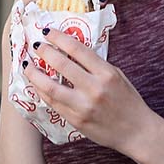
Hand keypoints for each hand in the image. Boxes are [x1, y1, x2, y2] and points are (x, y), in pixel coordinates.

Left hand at [24, 28, 153, 150]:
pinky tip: (36, 85)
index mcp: (106, 73)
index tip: (48, 32)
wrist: (136, 131)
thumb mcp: (117, 76)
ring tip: (27, 66)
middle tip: (36, 46)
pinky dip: (41, 92)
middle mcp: (94, 88)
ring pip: (50, 87)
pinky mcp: (75, 120)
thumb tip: (71, 51)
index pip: (77, 49)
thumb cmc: (128, 101)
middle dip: (44, 52)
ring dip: (34, 74)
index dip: (59, 38)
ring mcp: (83, 106)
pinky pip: (53, 103)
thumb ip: (95, 65)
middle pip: (61, 65)